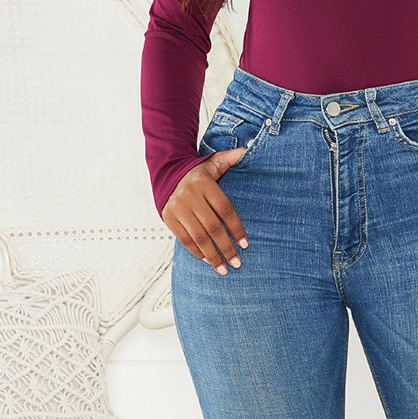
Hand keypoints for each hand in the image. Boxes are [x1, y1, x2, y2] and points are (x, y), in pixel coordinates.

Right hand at [162, 147, 249, 274]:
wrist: (167, 172)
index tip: (245, 244)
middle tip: (238, 263)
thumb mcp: (215, 161)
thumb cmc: (198, 172)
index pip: (225, 210)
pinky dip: (196, 251)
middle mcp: (189, 195)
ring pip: (198, 236)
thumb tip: (250, 149)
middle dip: (226, 248)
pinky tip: (208, 260)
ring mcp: (177, 207)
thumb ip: (233, 157)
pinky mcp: (168, 217)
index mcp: (204, 183)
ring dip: (212, 255)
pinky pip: (184, 238)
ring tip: (224, 269)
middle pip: (213, 227)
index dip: (236, 228)